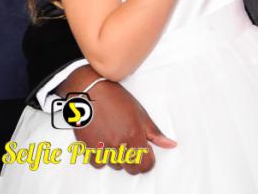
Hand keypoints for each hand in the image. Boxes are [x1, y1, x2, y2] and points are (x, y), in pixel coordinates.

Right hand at [57, 66, 175, 174]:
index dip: (147, 158)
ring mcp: (102, 147)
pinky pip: (98, 163)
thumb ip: (155, 132)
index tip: (144, 150)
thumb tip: (170, 144)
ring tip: (113, 137)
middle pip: (131, 169)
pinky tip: (101, 140)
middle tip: (129, 143)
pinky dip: (100, 156)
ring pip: (114, 166)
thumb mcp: (139, 112)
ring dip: (116, 157)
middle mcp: (118, 144)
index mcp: (133, 136)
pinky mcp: (87, 147)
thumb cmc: (114, 97)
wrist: (89, 89)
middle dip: (133, 159)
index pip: (146, 165)